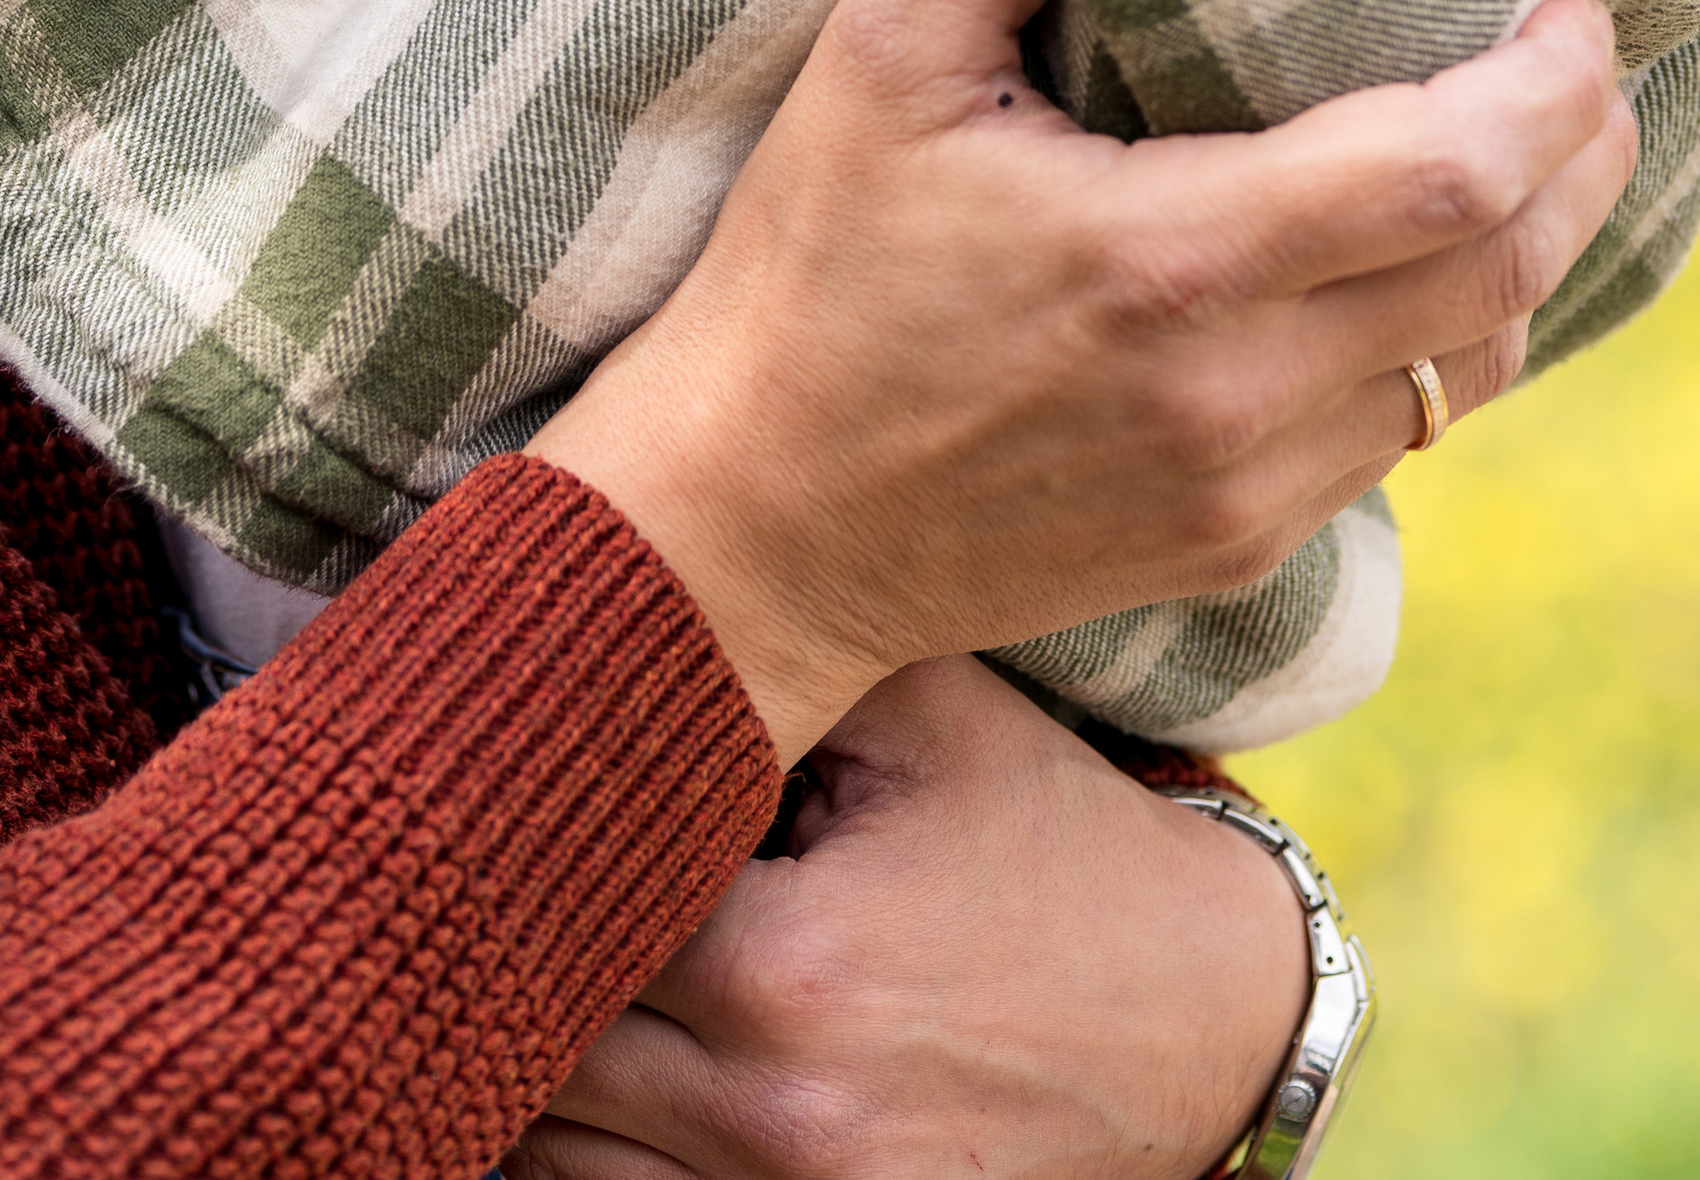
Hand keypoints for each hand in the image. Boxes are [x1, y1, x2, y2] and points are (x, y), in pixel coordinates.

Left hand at [508, 658, 1305, 1179]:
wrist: (1211, 1018)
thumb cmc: (1054, 846)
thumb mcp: (931, 715)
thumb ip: (779, 646)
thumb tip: (626, 579)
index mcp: (784, 968)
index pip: (563, 909)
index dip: (522, 843)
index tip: (494, 786)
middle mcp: (772, 1118)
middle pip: (538, 1055)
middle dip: (514, 959)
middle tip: (489, 874)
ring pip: (554, 1166)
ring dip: (531, 1074)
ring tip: (525, 972)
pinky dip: (591, 1156)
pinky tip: (588, 1075)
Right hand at [535, 0, 1634, 761]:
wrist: (753, 526)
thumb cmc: (809, 278)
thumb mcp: (880, 62)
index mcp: (1171, 259)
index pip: (1449, 174)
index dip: (1549, 84)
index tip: (1570, 0)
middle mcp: (1239, 389)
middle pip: (1509, 267)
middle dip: (1581, 149)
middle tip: (1583, 48)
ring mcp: (1250, 485)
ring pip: (1478, 361)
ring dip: (1535, 244)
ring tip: (1533, 139)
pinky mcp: (1239, 541)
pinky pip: (1405, 433)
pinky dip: (1451, 333)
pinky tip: (1423, 259)